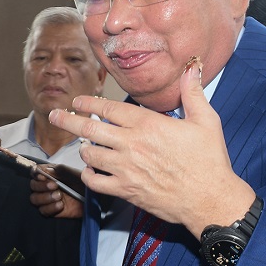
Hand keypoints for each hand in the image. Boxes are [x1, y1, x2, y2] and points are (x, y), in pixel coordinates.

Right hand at [30, 172, 83, 218]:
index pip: (35, 172)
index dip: (36, 174)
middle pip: (33, 186)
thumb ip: (61, 170)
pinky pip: (43, 210)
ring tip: (59, 196)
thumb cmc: (85, 184)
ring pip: (35, 199)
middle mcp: (47, 185)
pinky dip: (50, 208)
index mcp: (51, 174)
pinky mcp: (51, 210)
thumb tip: (45, 169)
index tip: (43, 176)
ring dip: (45, 197)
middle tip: (55, 186)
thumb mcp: (75, 174)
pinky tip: (61, 205)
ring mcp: (48, 198)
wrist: (95, 200)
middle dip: (41, 186)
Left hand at [49, 58, 254, 238]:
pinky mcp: (126, 190)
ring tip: (81, 145)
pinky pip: (95, 182)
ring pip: (89, 155)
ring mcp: (126, 168)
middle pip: (89, 128)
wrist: (210, 199)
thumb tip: (192, 67)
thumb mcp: (205, 121)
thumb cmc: (209, 160)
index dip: (89, 103)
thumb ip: (192, 92)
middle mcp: (132, 144)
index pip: (108, 108)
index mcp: (148, 124)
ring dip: (82, 149)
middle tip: (55, 115)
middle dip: (67, 120)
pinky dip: (88, 176)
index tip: (77, 101)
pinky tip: (91, 171)